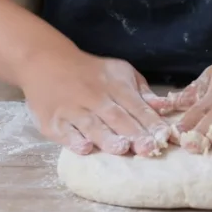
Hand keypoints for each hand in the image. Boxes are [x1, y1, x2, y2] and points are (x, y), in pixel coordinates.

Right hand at [20, 48, 172, 155]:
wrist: (46, 62)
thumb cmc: (91, 73)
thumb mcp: (120, 72)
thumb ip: (142, 91)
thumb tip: (164, 107)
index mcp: (114, 85)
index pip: (136, 106)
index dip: (151, 122)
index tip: (165, 137)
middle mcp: (94, 97)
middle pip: (116, 117)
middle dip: (133, 133)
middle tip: (149, 148)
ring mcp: (72, 110)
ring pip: (92, 125)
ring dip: (107, 138)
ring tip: (121, 149)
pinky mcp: (53, 122)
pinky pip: (65, 132)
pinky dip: (74, 140)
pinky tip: (85, 147)